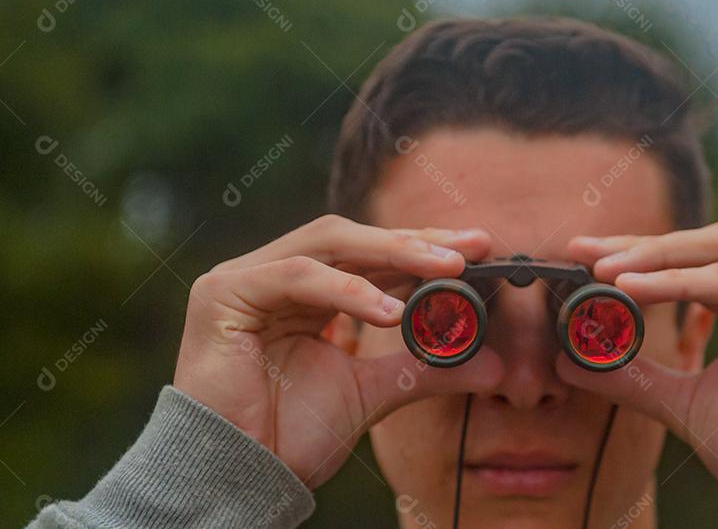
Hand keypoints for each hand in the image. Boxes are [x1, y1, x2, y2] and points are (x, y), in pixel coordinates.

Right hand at [174, 215, 502, 488]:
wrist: (240, 478)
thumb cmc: (289, 436)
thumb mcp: (373, 393)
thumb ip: (425, 370)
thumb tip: (494, 368)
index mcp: (304, 291)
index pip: (370, 254)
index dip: (423, 246)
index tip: (480, 248)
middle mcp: (274, 275)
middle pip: (353, 239)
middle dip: (417, 240)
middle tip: (474, 246)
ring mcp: (244, 278)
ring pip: (329, 244)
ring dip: (393, 253)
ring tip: (447, 269)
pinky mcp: (223, 293)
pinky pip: (296, 276)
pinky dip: (347, 289)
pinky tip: (391, 311)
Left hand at [559, 221, 717, 525]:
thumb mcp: (685, 401)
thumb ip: (635, 376)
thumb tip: (572, 363)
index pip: (698, 259)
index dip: (642, 253)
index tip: (586, 258)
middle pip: (706, 243)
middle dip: (642, 244)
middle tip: (585, 252)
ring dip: (654, 258)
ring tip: (603, 272)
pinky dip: (676, 283)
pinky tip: (632, 290)